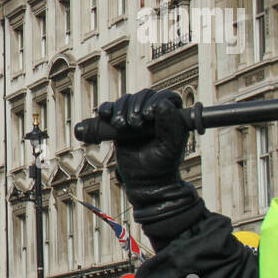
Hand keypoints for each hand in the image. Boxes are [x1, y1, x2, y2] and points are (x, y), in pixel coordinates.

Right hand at [99, 90, 195, 222]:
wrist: (144, 181)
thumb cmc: (162, 166)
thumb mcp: (169, 146)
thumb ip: (170, 125)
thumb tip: (163, 104)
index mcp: (171, 116)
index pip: (164, 97)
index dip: (155, 101)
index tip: (148, 115)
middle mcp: (153, 113)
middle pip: (143, 96)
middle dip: (135, 106)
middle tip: (133, 124)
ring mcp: (135, 117)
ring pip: (125, 100)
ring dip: (120, 109)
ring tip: (122, 126)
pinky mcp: (119, 124)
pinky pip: (110, 109)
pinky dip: (106, 109)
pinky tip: (106, 115)